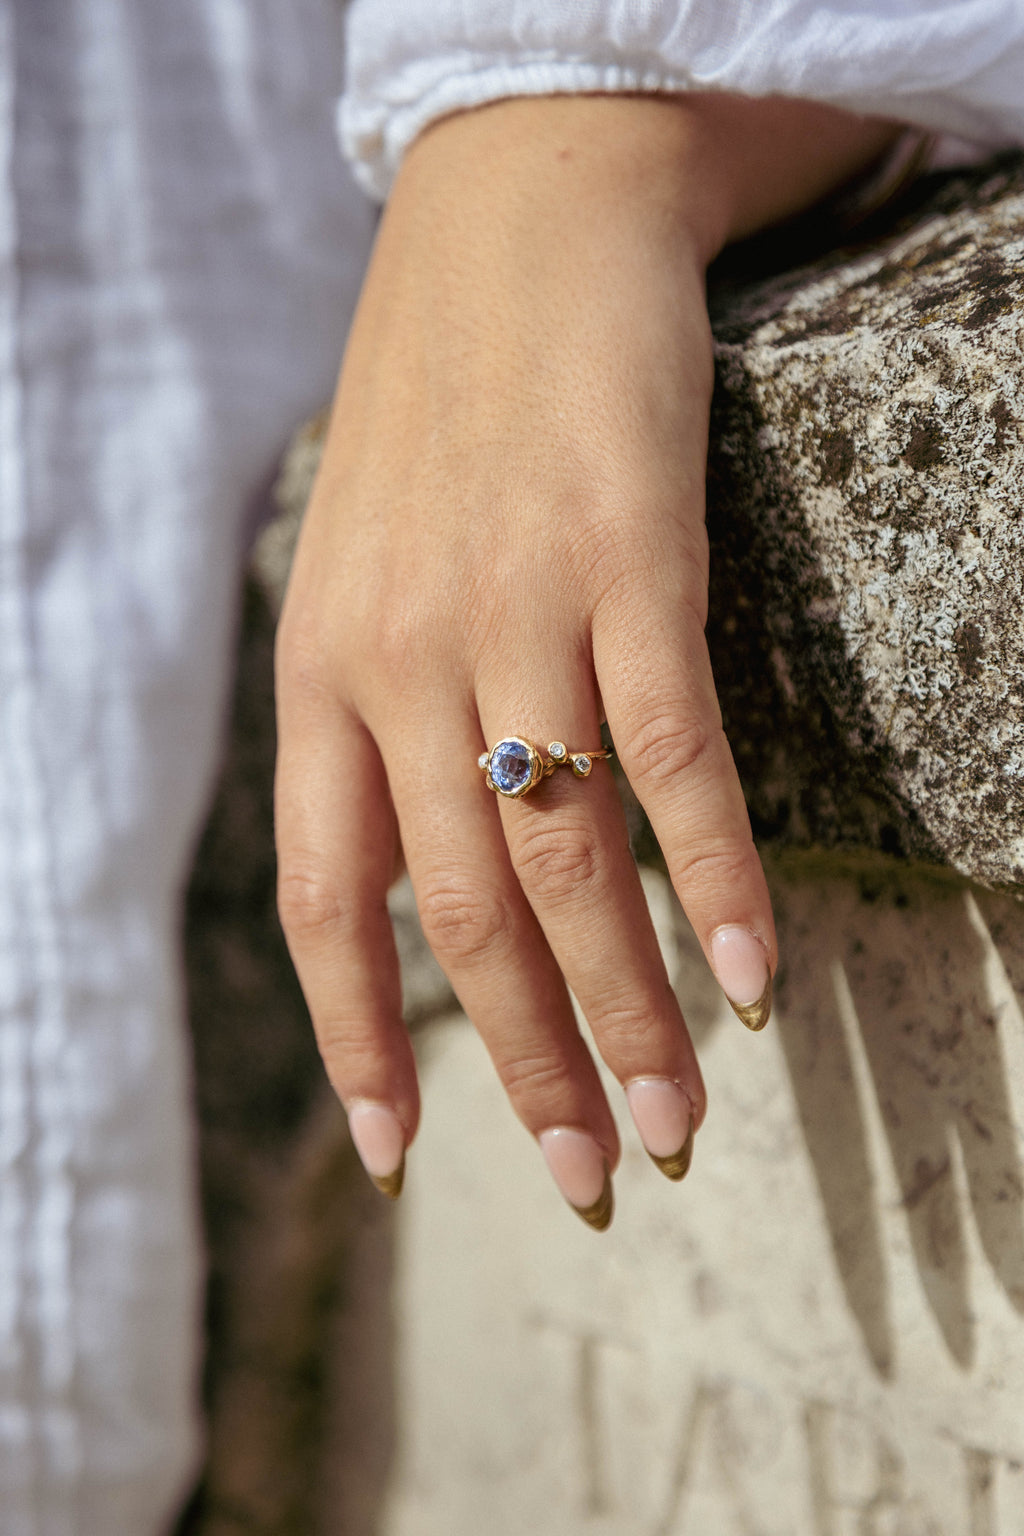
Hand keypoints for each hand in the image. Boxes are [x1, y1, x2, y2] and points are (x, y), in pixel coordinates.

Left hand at [274, 94, 897, 1224]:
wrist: (518, 214)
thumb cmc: (444, 406)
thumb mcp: (359, 564)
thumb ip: (376, 708)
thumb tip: (433, 851)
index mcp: (320, 675)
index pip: (325, 903)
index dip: (358, 1044)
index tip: (404, 1162)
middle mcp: (399, 662)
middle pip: (464, 917)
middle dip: (531, 1069)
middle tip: (593, 1179)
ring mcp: (513, 612)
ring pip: (568, 862)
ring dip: (633, 1014)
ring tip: (681, 1124)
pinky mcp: (627, 561)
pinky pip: (669, 757)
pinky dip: (715, 878)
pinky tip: (754, 979)